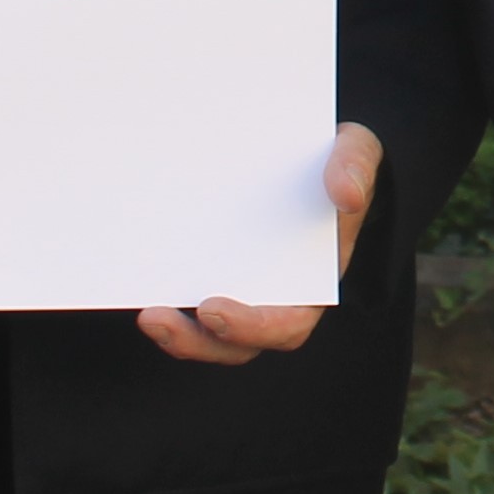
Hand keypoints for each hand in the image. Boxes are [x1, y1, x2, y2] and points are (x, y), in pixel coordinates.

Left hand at [140, 124, 382, 366]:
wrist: (316, 155)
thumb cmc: (337, 160)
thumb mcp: (355, 150)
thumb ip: (354, 165)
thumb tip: (346, 195)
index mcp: (314, 282)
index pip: (287, 323)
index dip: (253, 325)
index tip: (214, 309)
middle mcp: (276, 298)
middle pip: (237, 344)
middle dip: (198, 340)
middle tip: (159, 318)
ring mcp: (241, 290)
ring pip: (208, 336)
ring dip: (178, 335)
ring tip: (148, 315)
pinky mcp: (213, 275)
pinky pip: (188, 305)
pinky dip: (168, 306)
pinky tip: (138, 285)